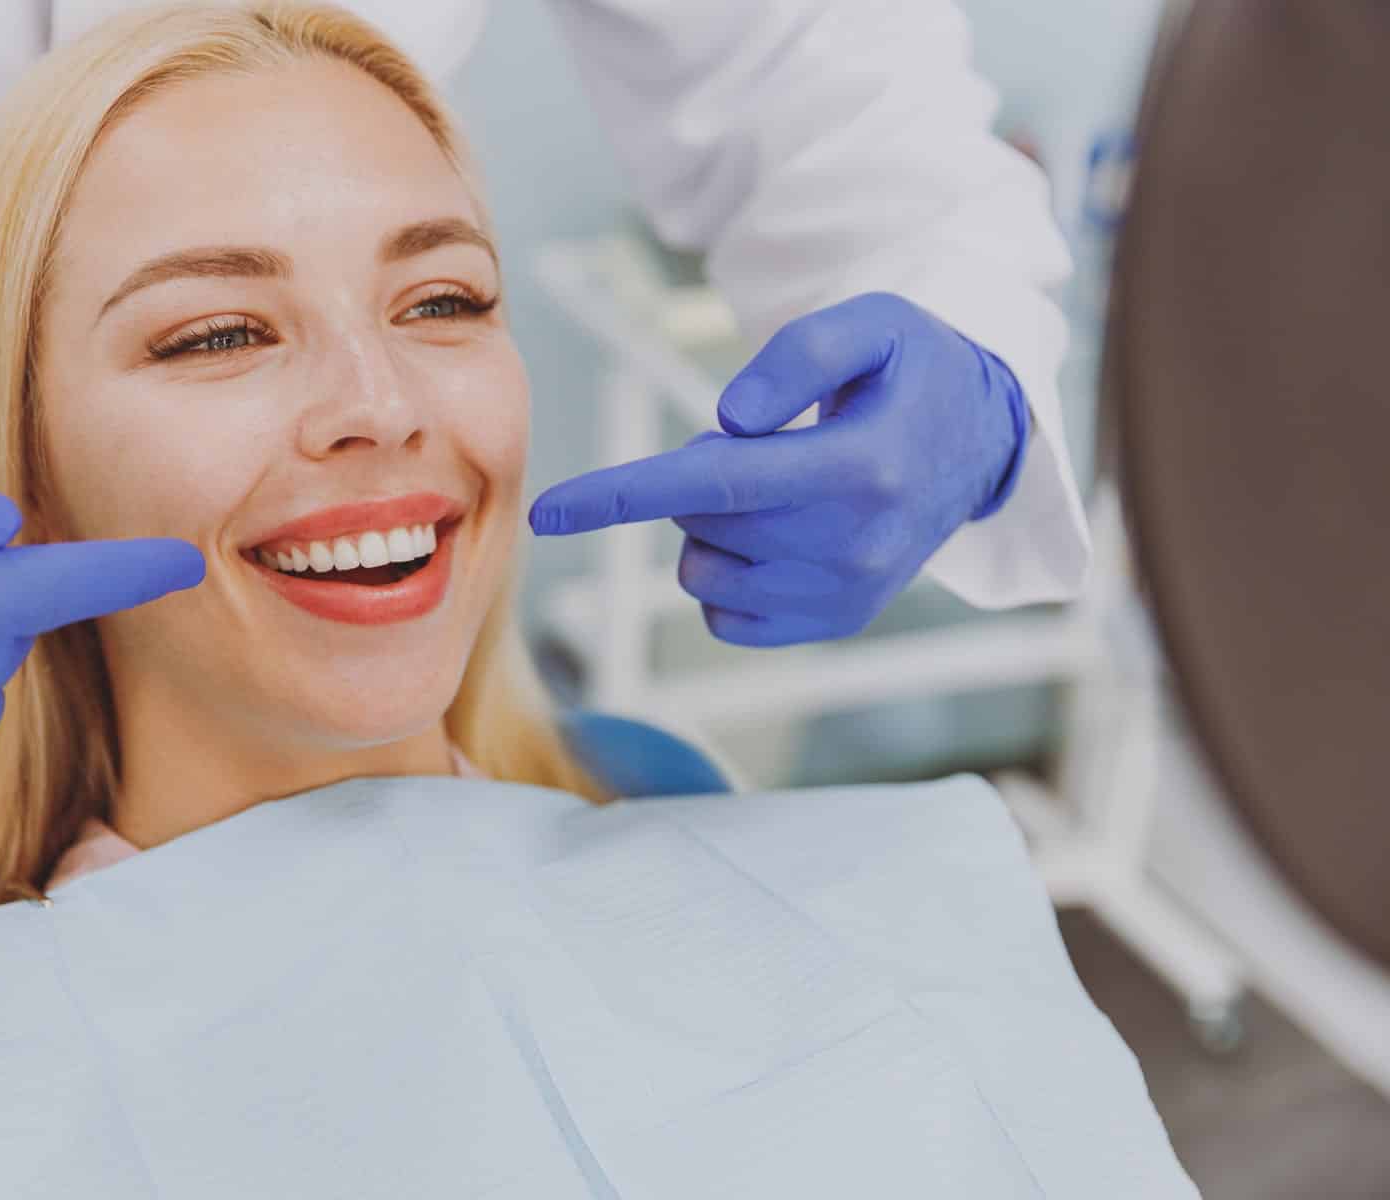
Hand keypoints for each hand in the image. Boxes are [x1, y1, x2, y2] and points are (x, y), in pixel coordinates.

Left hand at [529, 293, 1028, 645]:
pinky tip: (775, 533)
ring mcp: (849, 596)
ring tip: (777, 484)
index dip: (622, 494)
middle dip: (702, 473)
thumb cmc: (912, 369)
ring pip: (704, 569)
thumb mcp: (871, 323)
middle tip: (765, 440)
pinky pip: (726, 615)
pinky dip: (727, 571)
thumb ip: (799, 355)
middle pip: (702, 519)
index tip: (548, 514)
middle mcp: (857, 546)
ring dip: (712, 524)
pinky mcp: (837, 622)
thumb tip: (729, 421)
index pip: (716, 484)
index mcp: (862, 468)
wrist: (981, 438)